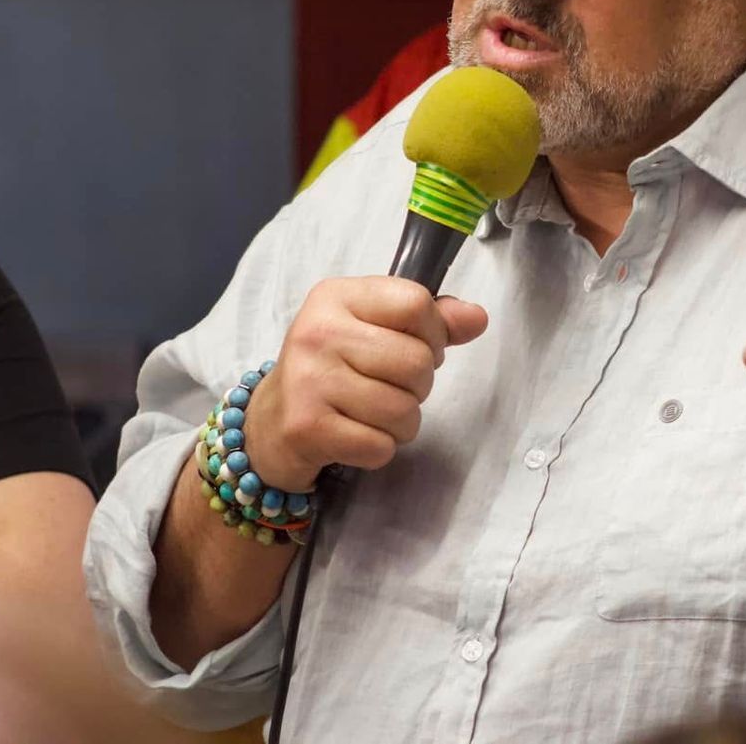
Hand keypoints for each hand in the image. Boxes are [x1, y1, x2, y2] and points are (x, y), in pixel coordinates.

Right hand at [242, 277, 488, 490]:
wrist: (268, 424)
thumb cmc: (331, 370)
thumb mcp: (374, 329)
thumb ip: (430, 321)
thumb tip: (478, 318)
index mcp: (337, 296)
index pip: (417, 304)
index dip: (433, 334)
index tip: (415, 347)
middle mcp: (318, 332)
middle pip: (418, 361)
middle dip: (419, 386)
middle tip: (389, 387)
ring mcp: (309, 380)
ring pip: (404, 410)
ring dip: (401, 423)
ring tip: (372, 414)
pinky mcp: (307, 428)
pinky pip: (380, 446)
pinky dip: (378, 449)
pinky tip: (355, 436)